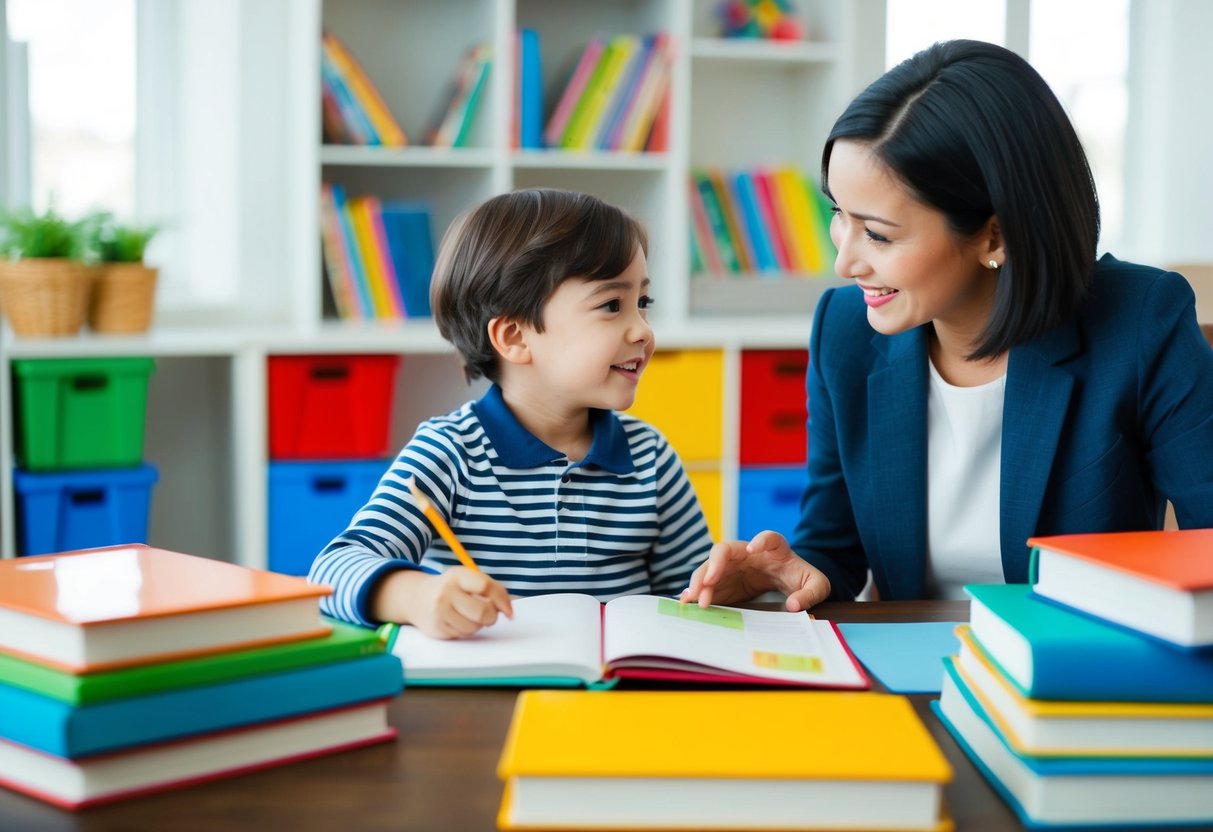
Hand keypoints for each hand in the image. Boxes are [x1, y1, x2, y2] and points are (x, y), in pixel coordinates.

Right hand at [374, 568, 513, 638]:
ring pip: (474, 627)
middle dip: (492, 617)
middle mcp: (446, 592)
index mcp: (457, 575)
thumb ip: (491, 589)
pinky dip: (466, 631)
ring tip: (469, 616)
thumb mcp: (467, 579)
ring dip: (478, 625)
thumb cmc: (452, 588)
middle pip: (482, 611)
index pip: (485, 586)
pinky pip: (463, 635)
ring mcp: (440, 611)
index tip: (509, 610)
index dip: (502, 600)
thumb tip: (510, 609)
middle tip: (490, 616)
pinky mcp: (437, 628)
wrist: (417, 598)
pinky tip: (458, 621)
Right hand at [679, 530, 831, 611]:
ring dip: (700, 581)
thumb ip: (811, 592)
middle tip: (707, 582)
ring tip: (694, 599)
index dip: (760, 541)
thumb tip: (793, 605)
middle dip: (714, 564)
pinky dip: (696, 591)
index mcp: (775, 548)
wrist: (787, 580)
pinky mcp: (723, 580)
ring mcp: (732, 565)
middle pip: (725, 550)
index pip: (768, 538)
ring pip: (710, 566)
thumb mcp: (816, 584)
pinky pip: (706, 583)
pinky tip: (687, 602)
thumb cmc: (800, 577)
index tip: (751, 549)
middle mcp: (747, 552)